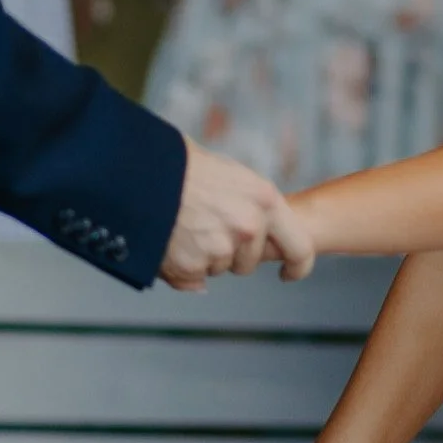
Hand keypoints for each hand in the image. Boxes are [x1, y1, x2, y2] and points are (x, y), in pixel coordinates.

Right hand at [161, 139, 316, 289]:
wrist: (141, 171)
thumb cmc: (185, 166)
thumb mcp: (233, 177)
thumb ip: (250, 208)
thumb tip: (247, 242)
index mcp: (265, 200)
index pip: (300, 248)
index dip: (297, 266)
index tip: (288, 273)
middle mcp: (249, 227)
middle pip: (249, 262)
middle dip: (233, 253)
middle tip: (206, 225)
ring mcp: (221, 249)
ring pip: (219, 267)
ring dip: (205, 256)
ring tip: (183, 224)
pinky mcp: (192, 266)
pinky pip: (192, 276)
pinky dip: (180, 264)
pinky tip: (170, 238)